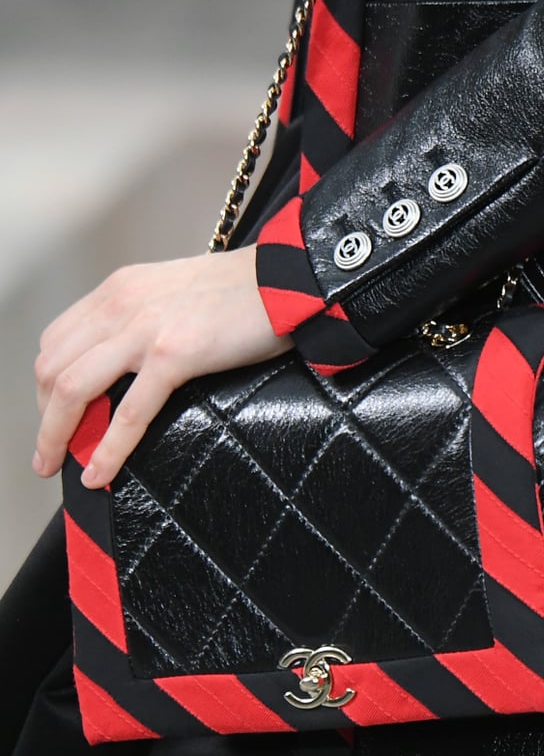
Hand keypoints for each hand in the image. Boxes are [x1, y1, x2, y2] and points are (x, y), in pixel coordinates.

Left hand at [33, 244, 291, 488]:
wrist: (286, 281)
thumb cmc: (244, 294)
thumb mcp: (175, 297)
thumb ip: (145, 324)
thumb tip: (131, 370)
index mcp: (120, 289)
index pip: (57, 341)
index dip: (47, 385)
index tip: (57, 416)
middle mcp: (121, 304)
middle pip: (52, 368)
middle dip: (44, 417)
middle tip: (49, 451)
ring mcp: (143, 329)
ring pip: (72, 390)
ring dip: (56, 437)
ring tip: (54, 467)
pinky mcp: (173, 354)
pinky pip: (128, 413)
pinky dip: (107, 449)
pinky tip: (99, 474)